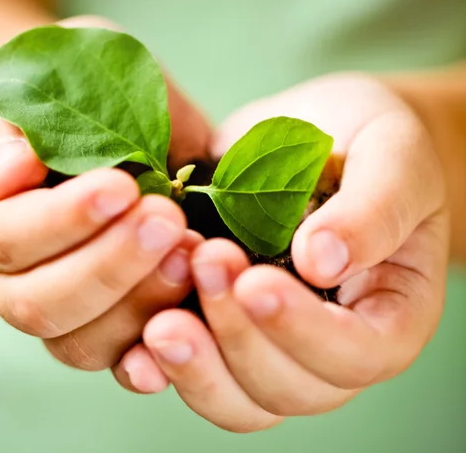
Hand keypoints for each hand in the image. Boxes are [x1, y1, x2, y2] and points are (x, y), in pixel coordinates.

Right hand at [0, 16, 211, 372]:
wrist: (105, 117)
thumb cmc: (74, 88)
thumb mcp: (48, 75)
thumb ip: (20, 119)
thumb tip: (8, 175)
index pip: (1, 235)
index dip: (62, 220)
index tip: (125, 186)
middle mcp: (1, 271)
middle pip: (38, 303)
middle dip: (110, 265)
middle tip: (170, 220)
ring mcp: (52, 303)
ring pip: (79, 343)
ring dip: (141, 304)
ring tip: (191, 252)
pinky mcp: (99, 322)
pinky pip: (118, 357)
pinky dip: (153, 345)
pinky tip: (188, 315)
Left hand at [113, 73, 448, 431]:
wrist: (322, 133)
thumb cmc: (370, 143)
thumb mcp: (393, 157)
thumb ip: (372, 210)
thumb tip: (322, 263)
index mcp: (387, 314)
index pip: (356, 355)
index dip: (303, 331)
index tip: (256, 281)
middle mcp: (329, 344)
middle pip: (288, 388)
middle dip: (238, 336)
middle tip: (205, 262)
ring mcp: (271, 339)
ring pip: (236, 398)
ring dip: (196, 363)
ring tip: (161, 315)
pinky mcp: (222, 322)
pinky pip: (195, 371)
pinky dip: (161, 367)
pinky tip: (138, 342)